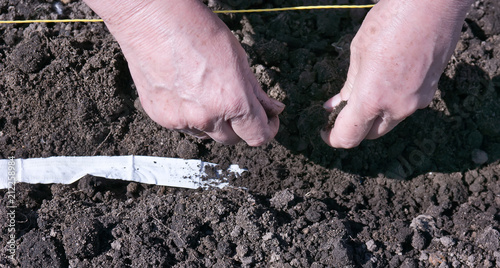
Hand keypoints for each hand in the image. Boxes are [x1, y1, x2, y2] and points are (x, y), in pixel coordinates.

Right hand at [84, 0, 283, 145]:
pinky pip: (183, 126)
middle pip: (232, 139)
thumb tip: (273, 110)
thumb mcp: (239, 59)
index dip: (268, 130)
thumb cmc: (197, 31)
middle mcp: (208, 117)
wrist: (152, 20)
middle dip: (240, 126)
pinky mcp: (161, 117)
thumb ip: (256, 92)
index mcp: (233, 102)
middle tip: (239, 106)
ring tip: (206, 92)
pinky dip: (189, 116)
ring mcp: (182, 120)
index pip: (258, 136)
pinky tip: (186, 91)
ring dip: (213, 122)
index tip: (267, 121)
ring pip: (207, 134)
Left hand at [321, 0, 472, 147]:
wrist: (435, 3)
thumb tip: (337, 105)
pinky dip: (391, 103)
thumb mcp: (359, 52)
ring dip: (373, 115)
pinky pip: (405, 107)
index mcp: (373, 99)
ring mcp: (418, 101)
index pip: (348, 137)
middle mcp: (397, 107)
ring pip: (389, 122)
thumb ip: (349, 86)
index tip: (325, 130)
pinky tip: (385, 82)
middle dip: (353, 128)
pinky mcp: (431, 91)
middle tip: (340, 111)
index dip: (333, 138)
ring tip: (363, 92)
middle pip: (369, 134)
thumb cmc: (392, 20)